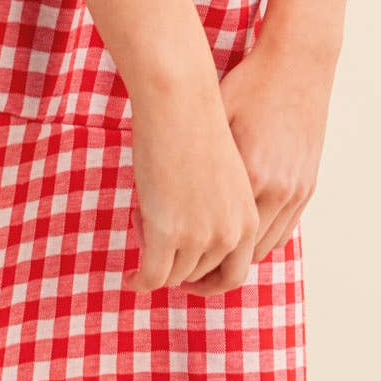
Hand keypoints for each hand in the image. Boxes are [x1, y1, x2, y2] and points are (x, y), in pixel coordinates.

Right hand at [123, 82, 259, 295]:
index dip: (208, 280)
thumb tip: (194, 232)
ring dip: (156, 260)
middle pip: (200, 275)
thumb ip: (217, 207)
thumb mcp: (220, 174)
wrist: (179, 100)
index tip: (188, 277)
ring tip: (142, 228)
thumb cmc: (195, 123)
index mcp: (249, 217)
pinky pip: (151, 275)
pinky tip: (131, 277)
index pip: (234, 272)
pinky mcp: (167, 234)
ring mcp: (200, 236)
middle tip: (156, 245)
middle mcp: (231, 232)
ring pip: (174, 275)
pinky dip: (140, 281)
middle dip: (177, 265)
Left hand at [176, 33, 333, 295]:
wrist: (299, 62)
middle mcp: (274, 189)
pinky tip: (235, 240)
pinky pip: (282, 233)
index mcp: (246, 175)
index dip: (179, 260)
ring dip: (232, 263)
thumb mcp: (211, 119)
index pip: (209, 242)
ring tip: (202, 265)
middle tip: (176, 277)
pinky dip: (257, 245)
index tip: (155, 265)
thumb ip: (191, 159)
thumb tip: (155, 192)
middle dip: (204, 274)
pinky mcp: (306, 185)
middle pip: (236, 257)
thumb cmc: (248, 83)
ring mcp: (294, 190)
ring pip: (260, 250)